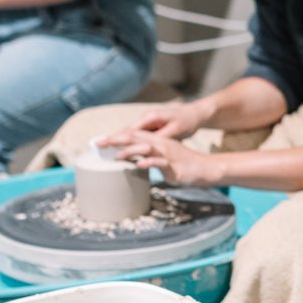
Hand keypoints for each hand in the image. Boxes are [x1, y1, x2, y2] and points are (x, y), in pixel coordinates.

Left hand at [106, 129, 222, 186]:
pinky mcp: (172, 165)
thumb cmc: (180, 164)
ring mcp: (166, 153)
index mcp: (155, 140)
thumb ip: (146, 156)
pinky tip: (140, 165)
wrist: (202, 168)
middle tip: (100, 144)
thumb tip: (131, 160)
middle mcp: (160, 143)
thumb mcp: (161, 158)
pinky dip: (149, 163)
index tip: (100, 141)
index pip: (133, 135)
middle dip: (116, 140)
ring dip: (130, 151)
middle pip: (135, 137)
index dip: (116, 137)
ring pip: (146, 148)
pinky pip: (159, 163)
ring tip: (116, 156)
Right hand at [108, 102, 208, 144]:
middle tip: (96, 145)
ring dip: (117, 139)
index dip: (115, 137)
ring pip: (129, 133)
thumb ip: (161, 138)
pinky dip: (127, 140)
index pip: (128, 130)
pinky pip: (136, 135)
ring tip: (104, 147)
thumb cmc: (186, 122)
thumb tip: (147, 146)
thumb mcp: (175, 131)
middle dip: (111, 138)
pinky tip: (121, 147)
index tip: (103, 143)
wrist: (194, 115)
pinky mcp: (151, 127)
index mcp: (150, 118)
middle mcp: (146, 118)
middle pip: (125, 131)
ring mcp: (148, 122)